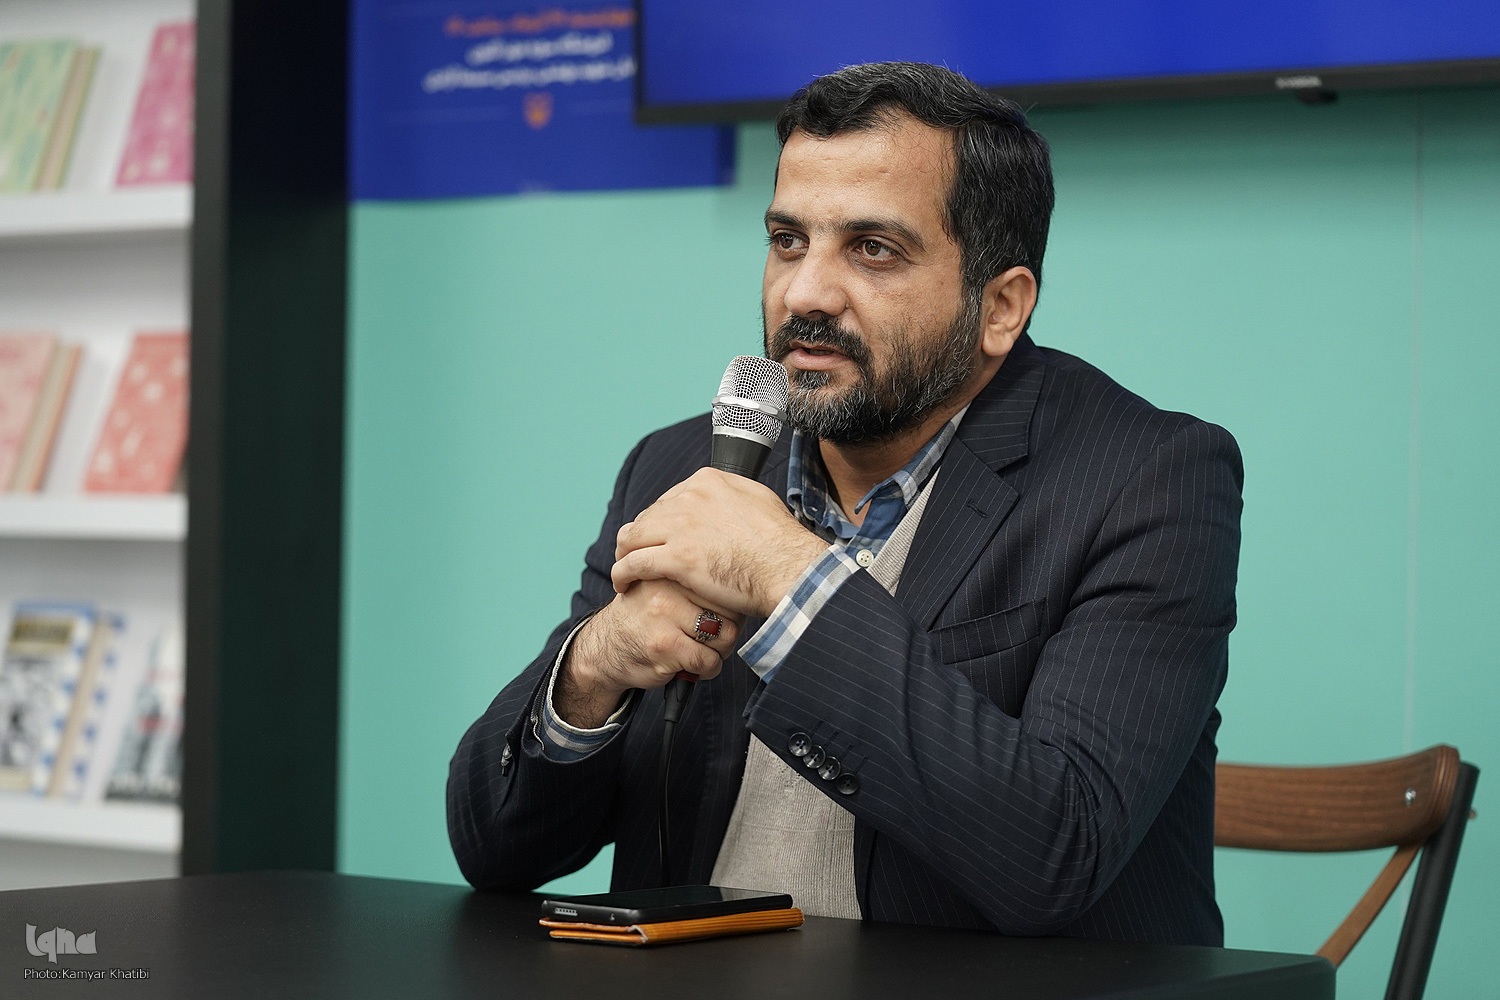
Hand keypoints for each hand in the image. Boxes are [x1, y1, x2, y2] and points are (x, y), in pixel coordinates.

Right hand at [556, 579, 741, 728]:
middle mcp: (667, 584)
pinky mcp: (664, 644)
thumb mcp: (666, 586)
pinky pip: (708, 660)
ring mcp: (664, 613)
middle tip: (710, 639)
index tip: (717, 617)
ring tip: (701, 651)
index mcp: (671, 566)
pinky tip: (692, 667)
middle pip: (731, 609)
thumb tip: (748, 584)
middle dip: (727, 631)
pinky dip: (707, 670)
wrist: (605, 649)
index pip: (725, 583)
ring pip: (724, 636)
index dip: (731, 607)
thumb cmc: (647, 619)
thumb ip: (697, 579)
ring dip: (718, 652)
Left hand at [611, 468, 827, 618]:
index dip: (661, 521)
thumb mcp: (758, 500)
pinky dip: (623, 573)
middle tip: (637, 556)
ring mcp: (680, 527)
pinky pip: (634, 563)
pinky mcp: (676, 557)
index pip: (669, 499)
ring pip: (633, 537)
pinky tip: (623, 584)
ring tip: (625, 569)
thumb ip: (733, 496)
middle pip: (648, 516)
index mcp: (707, 482)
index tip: (660, 538)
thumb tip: (725, 498)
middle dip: (641, 538)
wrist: (789, 568)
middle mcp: (689, 498)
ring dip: (624, 553)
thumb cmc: (781, 543)